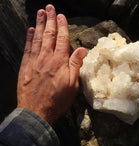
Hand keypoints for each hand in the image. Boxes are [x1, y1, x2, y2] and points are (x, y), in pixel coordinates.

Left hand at [17, 4, 86, 124]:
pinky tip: (30, 30)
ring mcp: (34, 61)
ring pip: (37, 38)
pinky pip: (27, 48)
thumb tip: (82, 49)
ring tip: (41, 13)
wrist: (36, 111)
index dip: (62, 26)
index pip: (62, 39)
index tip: (62, 16)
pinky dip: (29, 38)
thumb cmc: (58, 100)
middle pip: (49, 35)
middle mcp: (46, 58)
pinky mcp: (25, 66)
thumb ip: (76, 65)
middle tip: (50, 8)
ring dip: (39, 24)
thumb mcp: (73, 85)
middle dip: (50, 20)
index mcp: (59, 62)